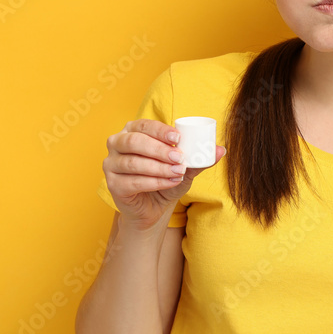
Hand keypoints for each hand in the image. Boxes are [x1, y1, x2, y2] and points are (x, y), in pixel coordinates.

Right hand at [103, 119, 225, 228]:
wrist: (154, 208)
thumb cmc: (166, 179)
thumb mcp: (184, 168)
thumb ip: (199, 159)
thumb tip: (221, 150)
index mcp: (132, 131)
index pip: (144, 125)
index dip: (160, 131)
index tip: (178, 138)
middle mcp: (117, 143)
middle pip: (134, 142)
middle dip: (159, 150)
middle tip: (179, 158)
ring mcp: (110, 164)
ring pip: (133, 163)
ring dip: (158, 168)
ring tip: (178, 173)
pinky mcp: (112, 184)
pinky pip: (132, 181)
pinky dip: (153, 182)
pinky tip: (169, 183)